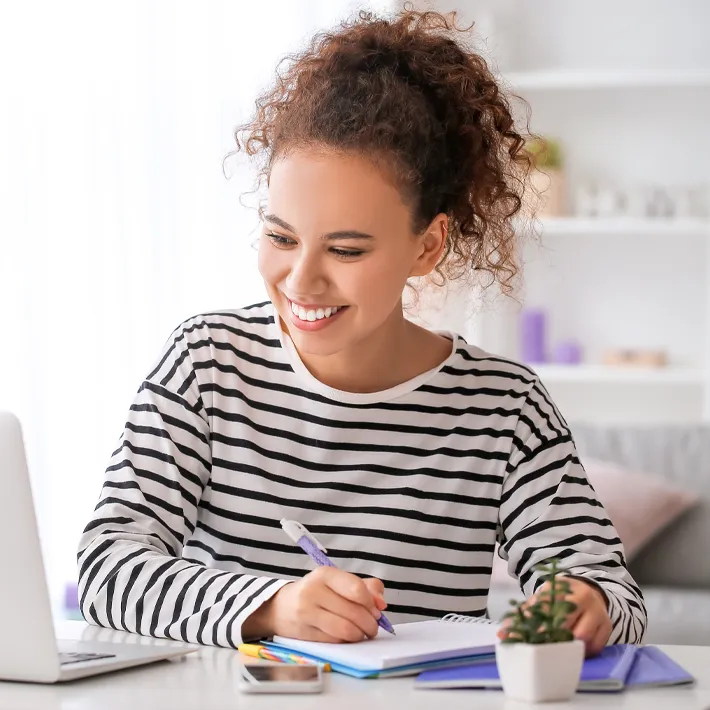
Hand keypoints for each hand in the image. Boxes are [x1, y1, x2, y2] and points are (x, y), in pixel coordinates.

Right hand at [242, 567, 387, 642]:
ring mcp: (307, 613)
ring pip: (345, 630)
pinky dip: (347, 642)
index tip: (376, 610)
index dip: (371, 603)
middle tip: (373, 626)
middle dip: (370, 623)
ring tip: (363, 633)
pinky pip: (335, 641)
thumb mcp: (338, 581)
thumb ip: (365, 587)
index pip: (356, 589)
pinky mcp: (304, 634)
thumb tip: (381, 603)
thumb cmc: (317, 592)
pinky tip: (348, 637)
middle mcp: (313, 591)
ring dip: (360, 635)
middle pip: (353, 612)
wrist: (281, 607)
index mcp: (325, 574)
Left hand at [497, 577, 611, 656]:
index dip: (537, 626)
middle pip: (565, 622)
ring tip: (557, 654)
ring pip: (582, 636)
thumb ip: (522, 616)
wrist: (589, 591)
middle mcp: (581, 596)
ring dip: (568, 647)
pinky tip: (574, 653)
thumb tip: (501, 636)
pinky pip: (595, 646)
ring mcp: (596, 611)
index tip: (530, 640)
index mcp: (560, 586)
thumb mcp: (542, 600)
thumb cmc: (559, 599)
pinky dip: (583, 653)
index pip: (546, 607)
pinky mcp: (607, 626)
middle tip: (542, 651)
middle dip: (552, 639)